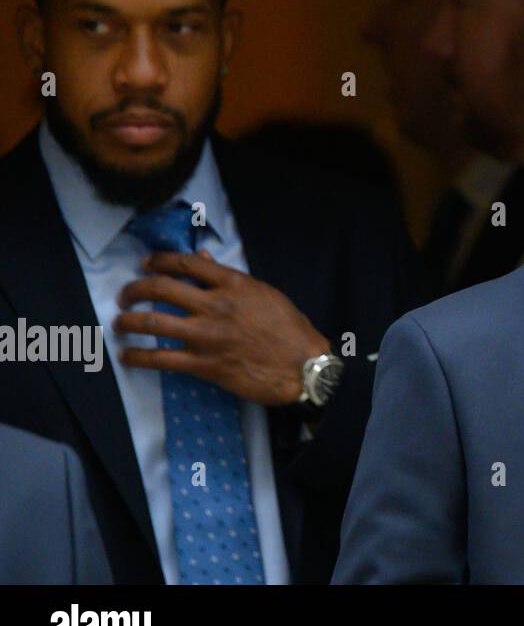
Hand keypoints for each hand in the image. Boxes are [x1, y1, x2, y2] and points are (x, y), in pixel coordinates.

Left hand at [114, 251, 330, 405]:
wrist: (301, 366)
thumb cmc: (289, 328)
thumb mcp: (264, 293)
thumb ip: (229, 277)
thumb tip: (202, 259)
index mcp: (233, 284)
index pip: (186, 263)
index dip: (159, 261)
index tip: (145, 265)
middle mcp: (215, 306)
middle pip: (161, 289)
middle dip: (134, 289)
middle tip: (125, 295)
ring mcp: (206, 336)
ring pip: (153, 323)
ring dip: (128, 321)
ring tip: (120, 323)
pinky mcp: (202, 365)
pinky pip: (160, 360)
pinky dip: (137, 357)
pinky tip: (127, 356)